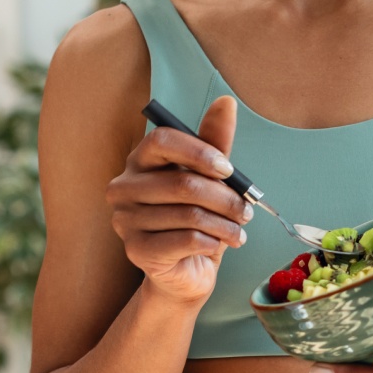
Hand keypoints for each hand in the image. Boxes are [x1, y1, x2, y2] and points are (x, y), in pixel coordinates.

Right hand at [107, 95, 251, 304]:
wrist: (186, 270)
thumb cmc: (197, 218)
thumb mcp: (210, 178)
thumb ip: (215, 142)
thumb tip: (226, 102)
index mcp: (139, 161)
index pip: (162, 140)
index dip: (199, 151)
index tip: (229, 170)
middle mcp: (124, 187)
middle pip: (182, 182)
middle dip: (225, 198)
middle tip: (248, 210)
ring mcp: (125, 220)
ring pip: (189, 214)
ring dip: (225, 224)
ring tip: (239, 230)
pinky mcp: (136, 251)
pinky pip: (186, 240)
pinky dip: (213, 242)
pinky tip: (220, 244)